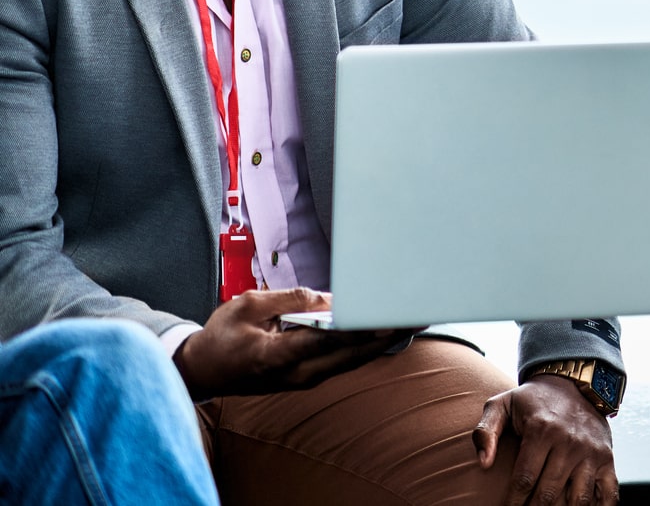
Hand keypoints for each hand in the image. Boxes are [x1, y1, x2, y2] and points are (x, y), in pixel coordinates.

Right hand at [171, 288, 415, 399]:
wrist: (203, 371)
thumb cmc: (221, 336)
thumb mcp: (249, 306)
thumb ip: (292, 300)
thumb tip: (332, 298)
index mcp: (274, 355)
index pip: (324, 341)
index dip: (358, 330)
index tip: (386, 319)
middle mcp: (294, 373)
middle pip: (349, 355)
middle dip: (386, 335)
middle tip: (418, 315)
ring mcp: (303, 380)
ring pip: (352, 360)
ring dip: (383, 341)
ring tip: (413, 320)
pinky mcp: (308, 377)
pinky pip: (344, 361)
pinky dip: (367, 346)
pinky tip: (388, 331)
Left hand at [473, 375, 616, 505]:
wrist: (574, 383)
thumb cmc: (533, 399)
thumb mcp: (502, 404)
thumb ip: (485, 431)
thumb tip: (483, 463)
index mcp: (542, 431)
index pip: (524, 480)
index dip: (512, 502)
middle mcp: (569, 443)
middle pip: (548, 494)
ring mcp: (591, 452)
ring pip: (578, 499)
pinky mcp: (607, 458)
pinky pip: (609, 492)